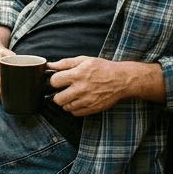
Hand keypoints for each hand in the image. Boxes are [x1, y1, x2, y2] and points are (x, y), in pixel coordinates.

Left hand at [47, 56, 163, 116]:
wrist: (122, 80)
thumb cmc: (103, 69)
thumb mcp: (85, 60)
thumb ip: (65, 63)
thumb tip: (49, 65)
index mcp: (77, 74)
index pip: (54, 81)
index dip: (53, 81)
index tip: (58, 81)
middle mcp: (81, 89)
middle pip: (57, 99)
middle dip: (57, 94)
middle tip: (63, 90)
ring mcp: (87, 100)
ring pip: (65, 107)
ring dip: (66, 102)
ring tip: (72, 95)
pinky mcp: (92, 109)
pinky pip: (75, 113)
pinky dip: (75, 108)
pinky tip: (79, 101)